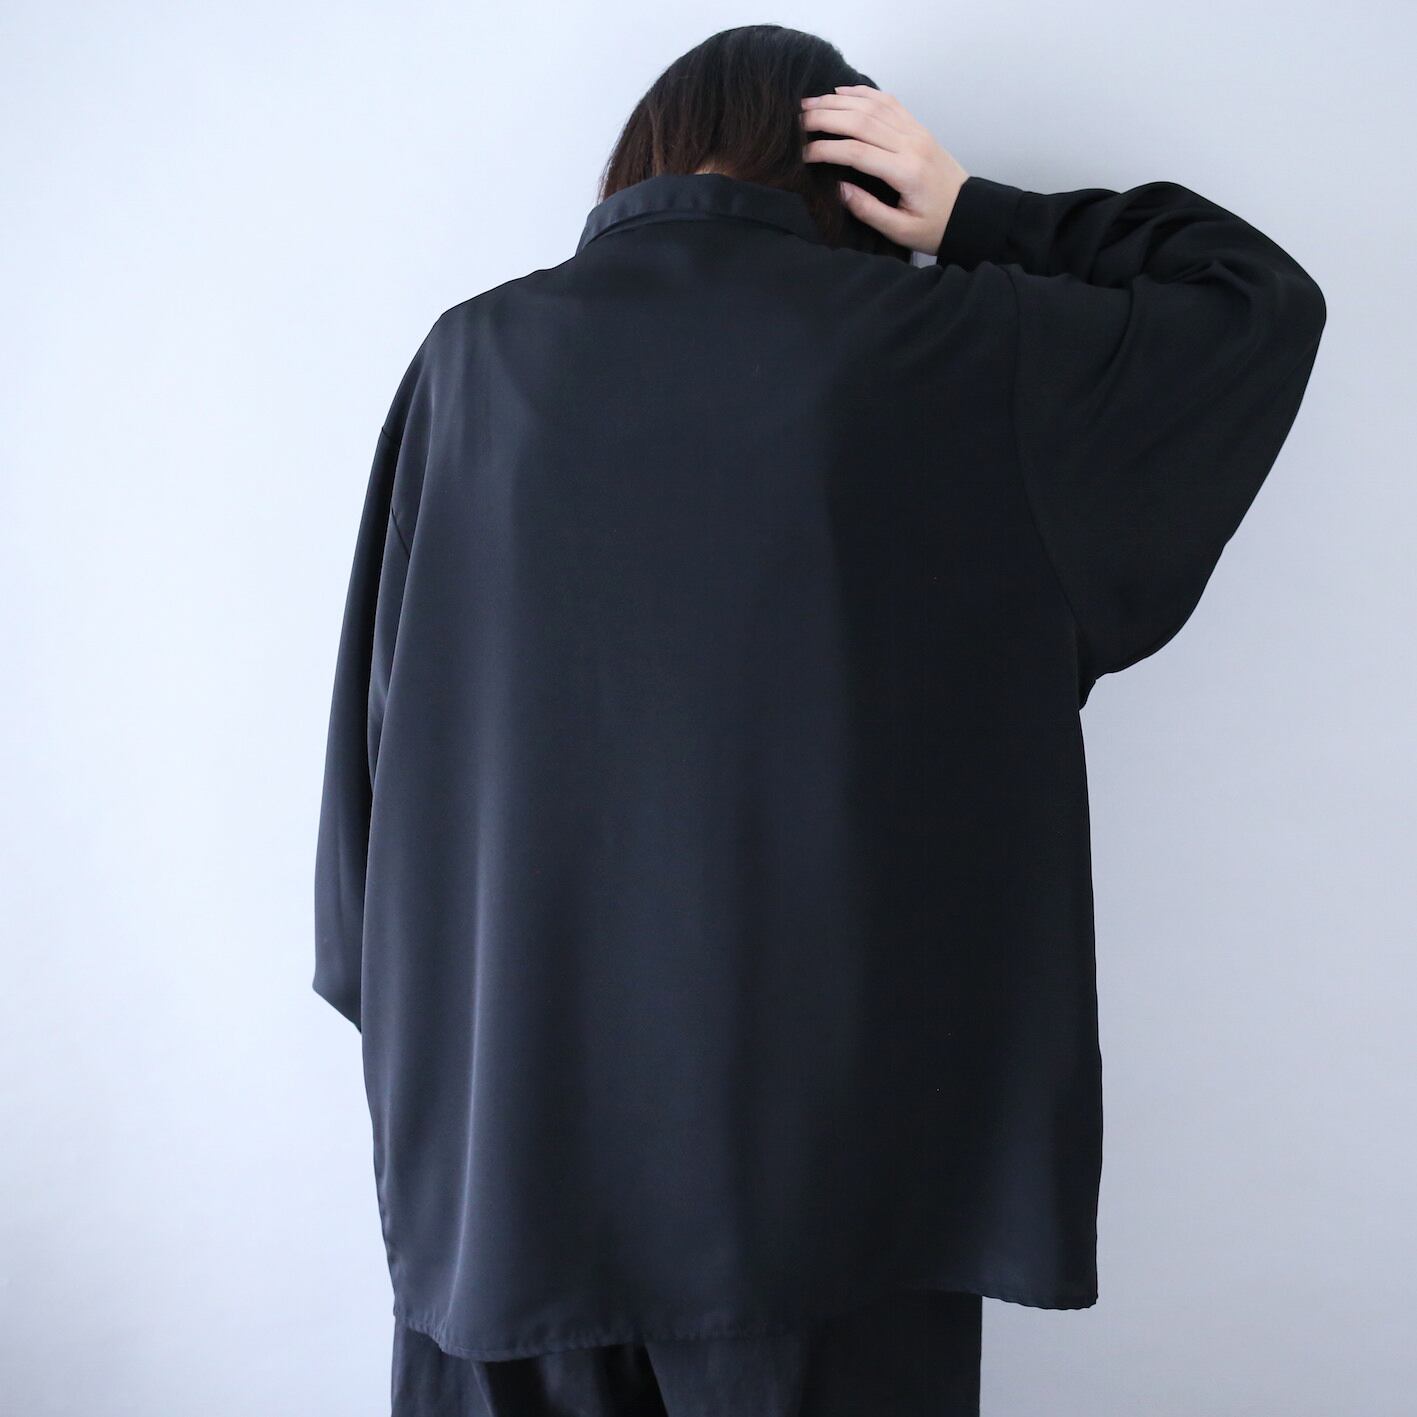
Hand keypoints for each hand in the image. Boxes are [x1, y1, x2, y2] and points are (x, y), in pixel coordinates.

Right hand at [800, 87, 968, 255]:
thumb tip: (838, 188)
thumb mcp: (901, 231)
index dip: (826, 149)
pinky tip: (842, 92)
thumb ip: (868, 210)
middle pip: (861, 121)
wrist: (970, 212)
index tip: (803, 154)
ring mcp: (916, 132)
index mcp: (906, 172)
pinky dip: (863, 93)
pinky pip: (888, 102)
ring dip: (838, 101)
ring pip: (873, 106)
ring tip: (810, 103)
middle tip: (797, 119)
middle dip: (826, 117)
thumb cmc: (935, 226)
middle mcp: (911, 144)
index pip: (857, 152)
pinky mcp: (917, 128)